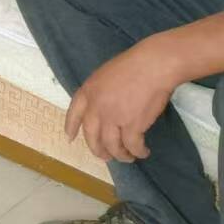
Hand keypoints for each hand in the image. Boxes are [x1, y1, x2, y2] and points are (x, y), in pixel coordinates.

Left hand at [64, 43, 178, 162]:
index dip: (71, 127)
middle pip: (92, 137)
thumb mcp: (105, 75)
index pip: (74, 114)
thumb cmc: (133, 65)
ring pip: (111, 146)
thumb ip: (99, 93)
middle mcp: (96, 107)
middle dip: (98, 150)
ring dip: (120, 155)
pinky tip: (143, 152)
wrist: (152, 66)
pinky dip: (138, 151)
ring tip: (128, 157)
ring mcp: (113, 118)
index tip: (70, 138)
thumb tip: (103, 109)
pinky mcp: (131, 126)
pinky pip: (132, 146)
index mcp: (88, 91)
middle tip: (106, 156)